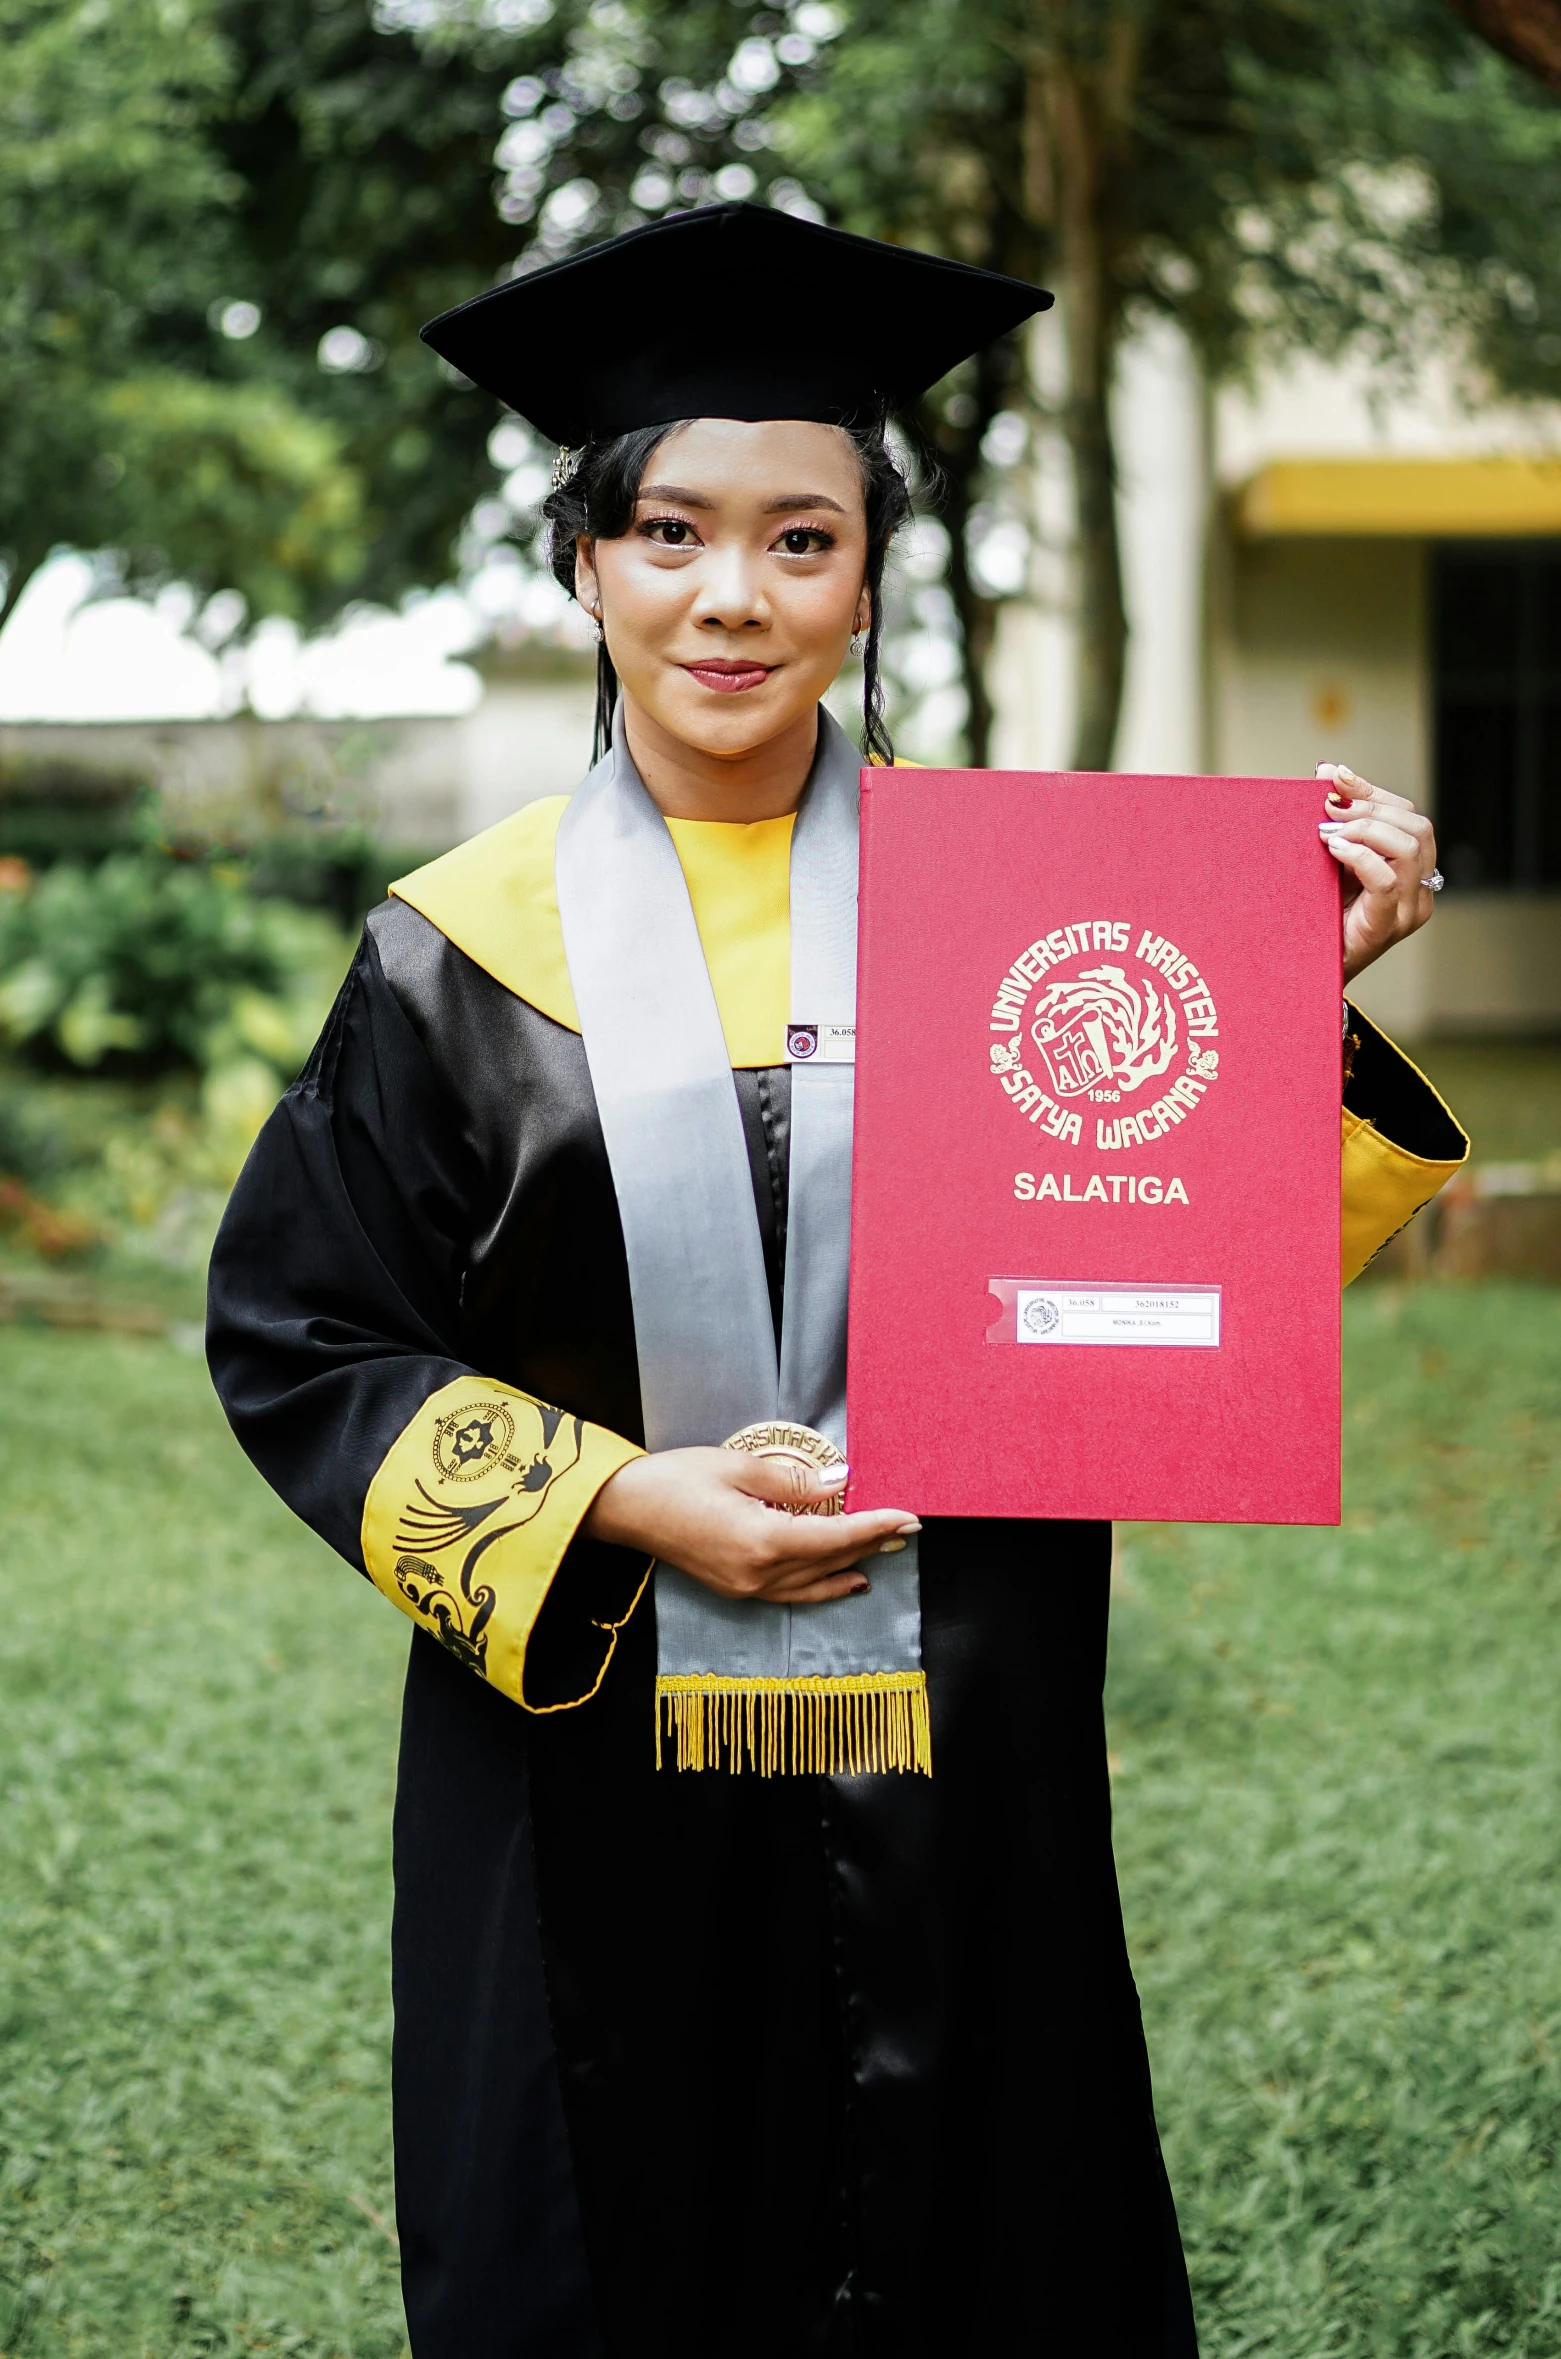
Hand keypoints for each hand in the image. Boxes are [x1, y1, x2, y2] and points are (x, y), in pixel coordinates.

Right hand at [582, 1446, 919, 1605]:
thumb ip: (794, 1482)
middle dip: (872, 1543)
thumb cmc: (674, 1479)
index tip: (908, 1517)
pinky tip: (845, 1581)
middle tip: (908, 1528)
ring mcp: (746, 1587)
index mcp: (762, 1541)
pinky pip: (792, 1592)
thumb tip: (839, 1485)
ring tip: (886, 1551)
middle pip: (830, 1559)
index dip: (876, 1526)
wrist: (624, 1508)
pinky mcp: (736, 1588)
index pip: (836, 1536)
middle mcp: (759, 1573)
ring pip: (815, 1581)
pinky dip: (824, 1587)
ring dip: (853, 1564)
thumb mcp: (738, 1467)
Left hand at [1315, 763, 1439, 981]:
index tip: (1335, 777)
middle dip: (1371, 807)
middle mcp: (1420, 890)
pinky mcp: (1388, 926)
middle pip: (1418, 827)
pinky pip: (1389, 880)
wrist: (1301, 971)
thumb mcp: (1329, 862)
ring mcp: (1409, 910)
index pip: (1408, 816)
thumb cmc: (1315, 916)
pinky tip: (1333, 849)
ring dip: (1366, 828)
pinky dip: (1361, 856)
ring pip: (1410, 848)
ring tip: (1328, 831)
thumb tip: (1328, 772)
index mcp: (1410, 870)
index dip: (1374, 791)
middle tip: (1328, 807)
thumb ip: (1336, 822)